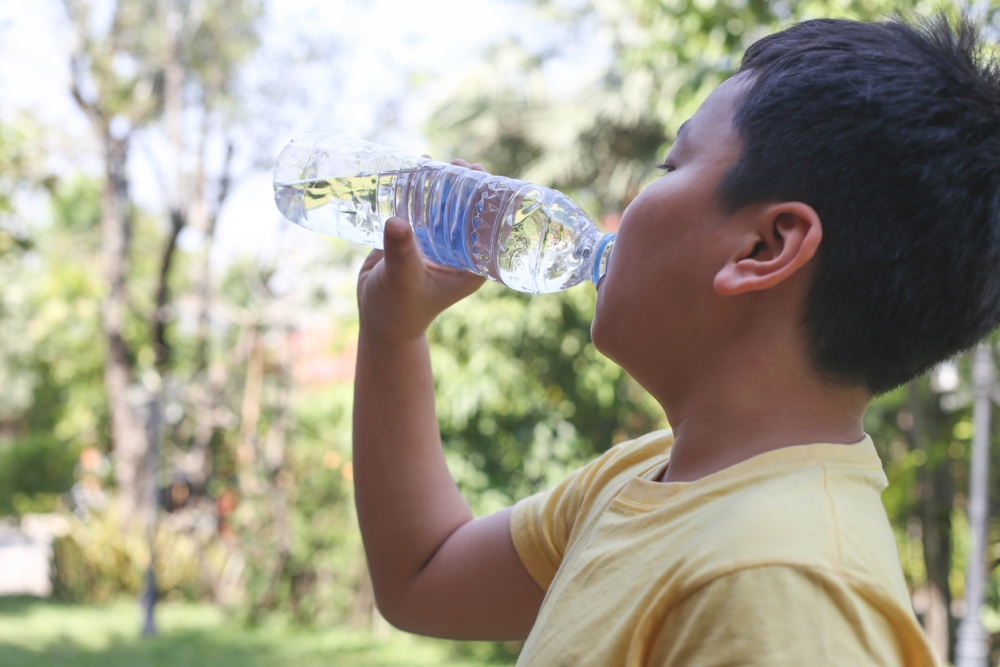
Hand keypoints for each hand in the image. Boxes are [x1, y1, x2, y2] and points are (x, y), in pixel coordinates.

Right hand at [357, 159, 487, 343]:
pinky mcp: (416, 241)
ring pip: (444, 209)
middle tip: (459, 164)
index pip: (490, 229)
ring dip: (441, 186)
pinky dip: (417, 193)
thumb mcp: (402, 279)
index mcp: (471, 267)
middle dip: (465, 187)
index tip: (482, 175)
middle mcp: (459, 254)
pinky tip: (413, 172)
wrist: (376, 320)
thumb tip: (396, 222)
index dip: (489, 201)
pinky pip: (420, 211)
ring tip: (434, 161)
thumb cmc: (397, 309)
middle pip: (469, 214)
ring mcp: (437, 246)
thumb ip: (401, 252)